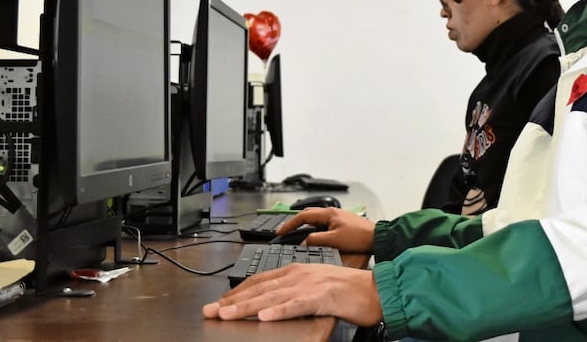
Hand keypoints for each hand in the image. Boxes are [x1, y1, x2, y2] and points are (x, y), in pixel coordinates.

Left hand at [202, 263, 382, 325]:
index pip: (260, 280)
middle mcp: (300, 274)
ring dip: (247, 306)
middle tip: (210, 311)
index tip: (220, 303)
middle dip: (232, 301)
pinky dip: (280, 311)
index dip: (237, 292)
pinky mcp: (322, 297)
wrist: (376, 288)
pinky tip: (264, 317)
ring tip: (226, 314)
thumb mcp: (316, 285)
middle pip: (260, 288)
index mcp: (297, 269)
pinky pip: (297, 305)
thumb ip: (295, 290)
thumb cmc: (349, 289)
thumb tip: (273, 303)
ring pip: (272, 297)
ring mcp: (310, 285)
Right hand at [278, 207, 376, 252]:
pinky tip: (314, 236)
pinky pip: (323, 223)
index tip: (280, 232)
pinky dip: (314, 228)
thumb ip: (317, 240)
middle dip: (295, 222)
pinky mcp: (342, 223)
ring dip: (305, 225)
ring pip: (316, 219)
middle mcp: (332, 212)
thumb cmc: (359, 237)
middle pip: (308, 214)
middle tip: (285, 232)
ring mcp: (337, 217)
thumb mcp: (335, 240)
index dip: (290, 224)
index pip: (303, 216)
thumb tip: (303, 242)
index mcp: (328, 214)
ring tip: (296, 234)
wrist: (378, 238)